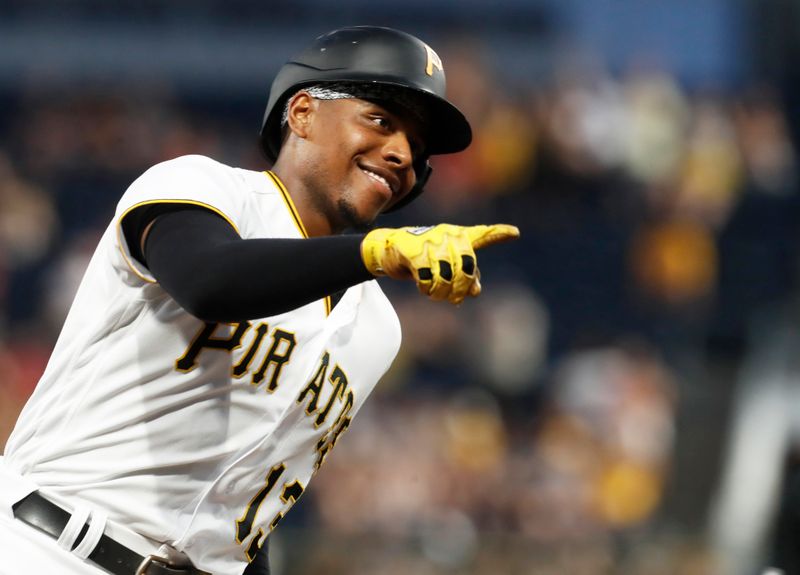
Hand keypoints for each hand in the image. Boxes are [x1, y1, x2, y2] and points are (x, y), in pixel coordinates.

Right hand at [361, 223, 519, 303]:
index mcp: (459, 237)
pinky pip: (427, 277)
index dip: (498, 234)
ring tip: (435, 294)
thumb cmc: (422, 258)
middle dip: (461, 288)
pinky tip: (424, 288)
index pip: (481, 235)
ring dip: (441, 292)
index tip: (515, 233)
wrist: (389, 249)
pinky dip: (426, 288)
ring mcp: (430, 240)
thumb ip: (465, 277)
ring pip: (446, 275)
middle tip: (455, 299)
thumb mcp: (445, 267)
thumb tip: (475, 291)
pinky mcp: (413, 250)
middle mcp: (447, 235)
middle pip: (466, 267)